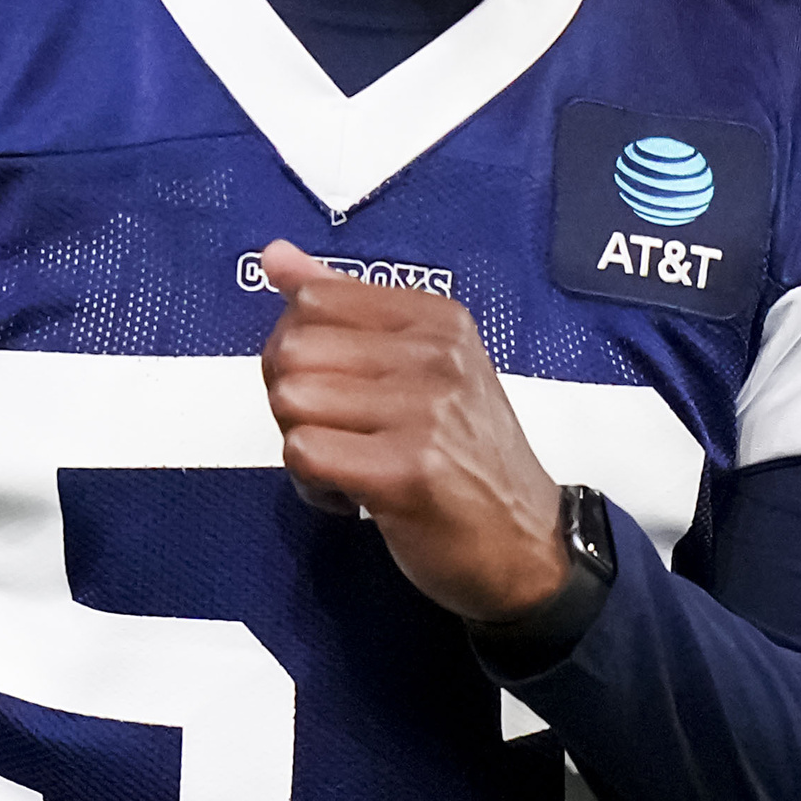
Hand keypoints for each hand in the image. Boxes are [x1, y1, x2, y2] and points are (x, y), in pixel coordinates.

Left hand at [255, 240, 566, 622]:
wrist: (527, 546)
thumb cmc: (465, 456)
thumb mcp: (420, 367)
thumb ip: (344, 308)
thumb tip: (274, 254)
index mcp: (436, 318)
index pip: (311, 300)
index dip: (297, 352)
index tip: (335, 390)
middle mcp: (434, 355)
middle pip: (291, 351)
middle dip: (292, 402)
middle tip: (338, 437)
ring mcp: (425, 411)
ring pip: (291, 400)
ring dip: (302, 446)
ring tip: (349, 468)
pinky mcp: (408, 470)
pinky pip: (303, 451)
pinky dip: (311, 484)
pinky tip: (350, 498)